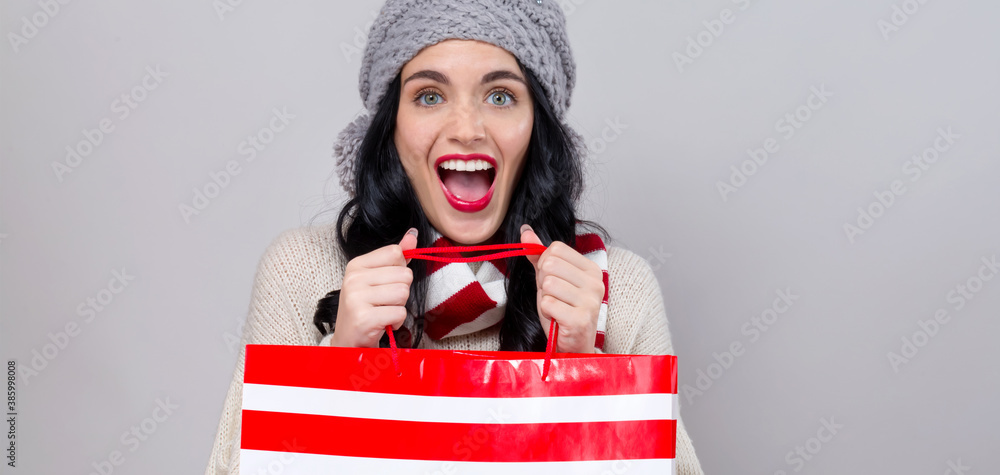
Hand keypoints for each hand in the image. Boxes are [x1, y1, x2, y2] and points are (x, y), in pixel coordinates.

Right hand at [329, 228, 417, 347]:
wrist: (347, 343)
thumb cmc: (365, 310)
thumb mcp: (377, 280)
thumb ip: (396, 257)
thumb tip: (413, 234)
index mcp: (356, 265)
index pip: (395, 253)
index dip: (399, 271)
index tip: (385, 284)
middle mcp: (353, 278)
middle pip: (404, 274)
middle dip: (401, 292)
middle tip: (383, 303)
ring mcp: (356, 298)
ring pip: (403, 293)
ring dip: (399, 307)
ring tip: (383, 313)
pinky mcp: (364, 318)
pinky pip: (399, 312)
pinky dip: (396, 322)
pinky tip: (383, 324)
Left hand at [520, 224, 603, 352]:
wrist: (572, 346)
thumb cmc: (562, 311)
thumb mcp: (549, 280)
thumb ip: (538, 255)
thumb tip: (525, 230)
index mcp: (591, 269)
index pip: (555, 248)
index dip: (545, 265)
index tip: (554, 282)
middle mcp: (595, 282)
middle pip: (550, 264)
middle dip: (543, 282)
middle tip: (554, 298)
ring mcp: (590, 301)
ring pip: (547, 283)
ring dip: (544, 299)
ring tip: (556, 309)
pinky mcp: (580, 319)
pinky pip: (547, 303)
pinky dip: (546, 312)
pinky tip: (557, 319)